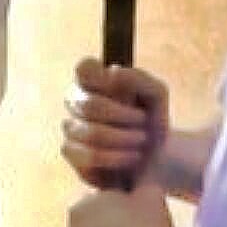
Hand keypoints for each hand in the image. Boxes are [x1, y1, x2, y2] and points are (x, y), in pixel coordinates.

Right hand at [61, 57, 169, 188]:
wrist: (154, 158)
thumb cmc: (150, 121)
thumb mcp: (156, 96)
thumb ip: (139, 78)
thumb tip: (112, 72)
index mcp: (93, 79)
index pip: (84, 68)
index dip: (104, 80)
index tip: (128, 93)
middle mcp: (76, 100)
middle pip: (90, 105)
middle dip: (124, 117)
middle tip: (143, 122)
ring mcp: (70, 126)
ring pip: (92, 133)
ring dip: (125, 139)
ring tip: (140, 141)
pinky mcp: (70, 152)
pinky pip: (90, 155)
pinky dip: (117, 157)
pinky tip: (130, 156)